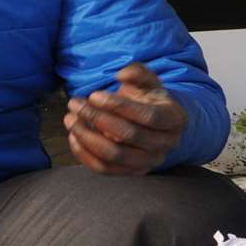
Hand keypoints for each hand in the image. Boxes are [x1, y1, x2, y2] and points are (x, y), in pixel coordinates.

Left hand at [64, 63, 187, 174]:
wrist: (157, 125)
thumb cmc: (150, 99)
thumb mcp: (148, 81)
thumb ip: (137, 72)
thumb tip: (121, 75)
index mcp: (175, 120)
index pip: (148, 116)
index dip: (119, 106)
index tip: (94, 95)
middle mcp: (166, 144)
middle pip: (129, 135)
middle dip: (97, 118)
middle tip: (75, 104)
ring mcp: (150, 162)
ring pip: (114, 155)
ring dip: (87, 137)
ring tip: (70, 119)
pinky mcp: (133, 172)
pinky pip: (105, 168)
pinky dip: (85, 155)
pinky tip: (73, 137)